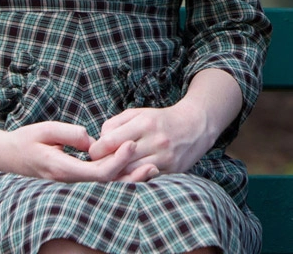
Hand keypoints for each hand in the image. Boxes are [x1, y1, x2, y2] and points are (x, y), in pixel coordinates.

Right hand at [0, 120, 142, 182]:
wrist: (3, 157)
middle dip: (129, 175)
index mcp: (62, 169)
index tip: (131, 144)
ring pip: (103, 186)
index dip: (117, 160)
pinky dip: (116, 177)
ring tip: (150, 169)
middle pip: (105, 184)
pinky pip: (98, 182)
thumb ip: (69, 133)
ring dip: (127, 179)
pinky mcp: (72, 181)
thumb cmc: (23, 140)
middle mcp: (67, 181)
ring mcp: (69, 184)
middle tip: (152, 163)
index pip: (96, 172)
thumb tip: (91, 139)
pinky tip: (133, 170)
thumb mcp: (45, 129)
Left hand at [89, 102, 213, 181]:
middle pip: (118, 161)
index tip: (96, 151)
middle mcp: (156, 140)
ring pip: (130, 173)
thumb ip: (114, 124)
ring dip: (118, 174)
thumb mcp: (138, 113)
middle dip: (105, 164)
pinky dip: (135, 178)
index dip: (96, 150)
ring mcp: (165, 157)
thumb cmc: (160, 120)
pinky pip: (146, 179)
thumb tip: (99, 142)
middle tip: (100, 164)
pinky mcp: (172, 170)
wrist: (196, 125)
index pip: (109, 142)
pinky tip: (131, 173)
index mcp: (145, 123)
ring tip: (114, 170)